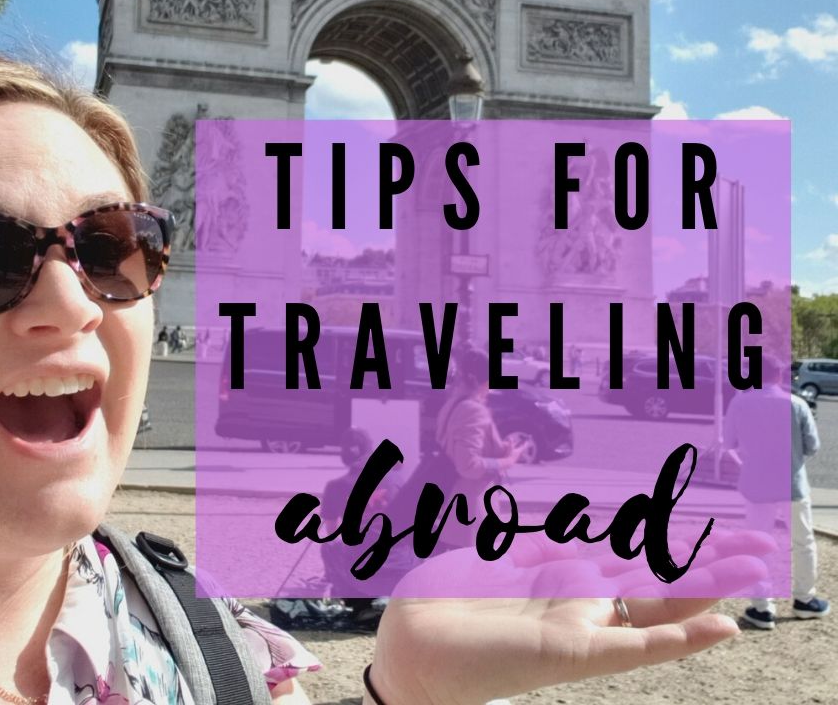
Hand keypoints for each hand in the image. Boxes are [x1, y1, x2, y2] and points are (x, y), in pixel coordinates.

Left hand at [365, 532, 769, 704]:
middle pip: (659, 580)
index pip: (631, 556)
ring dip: (710, 589)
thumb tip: (567, 532)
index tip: (710, 520)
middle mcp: (584, 603)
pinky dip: (680, 637)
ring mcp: (585, 628)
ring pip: (662, 608)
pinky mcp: (576, 653)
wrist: (413, 639)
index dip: (672, 540)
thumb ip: (533, 543)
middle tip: (760, 542)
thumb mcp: (493, 555)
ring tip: (757, 570)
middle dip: (707, 561)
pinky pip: (637, 647)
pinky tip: (720, 626)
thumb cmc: (446, 597)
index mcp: (564, 576)